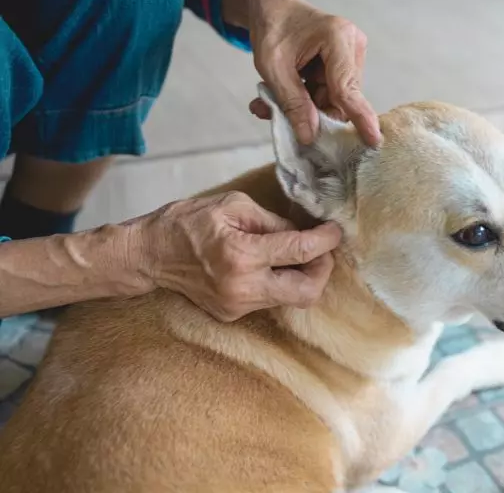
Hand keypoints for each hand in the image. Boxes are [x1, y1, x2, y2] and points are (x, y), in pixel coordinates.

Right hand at [135, 191, 341, 321]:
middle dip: (322, 271)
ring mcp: (237, 306)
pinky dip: (277, 283)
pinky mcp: (231, 314)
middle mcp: (243, 287)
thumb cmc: (188, 222)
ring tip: (293, 254)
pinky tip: (268, 266)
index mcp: (243, 255)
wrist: (150, 254)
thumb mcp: (233, 206)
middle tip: (320, 251)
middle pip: (307, 293)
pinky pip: (268, 300)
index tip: (335, 231)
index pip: (301, 252)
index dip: (326, 241)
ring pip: (289, 299)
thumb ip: (273, 221)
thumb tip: (303, 232)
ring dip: (300, 277)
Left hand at [241, 0, 380, 145]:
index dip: (358, 117)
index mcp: (337, 38)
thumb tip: (309, 136)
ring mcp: (351, 56)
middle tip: (275, 111)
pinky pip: (330, 94)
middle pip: (340, 98)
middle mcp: (352, 46)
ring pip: (334, 99)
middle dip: (312, 111)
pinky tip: (286, 94)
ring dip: (305, 106)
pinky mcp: (345, 65)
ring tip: (272, 101)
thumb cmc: (272, 28)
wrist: (272, 8)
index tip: (373, 140)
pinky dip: (307, 99)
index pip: (348, 87)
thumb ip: (292, 102)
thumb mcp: (273, 68)